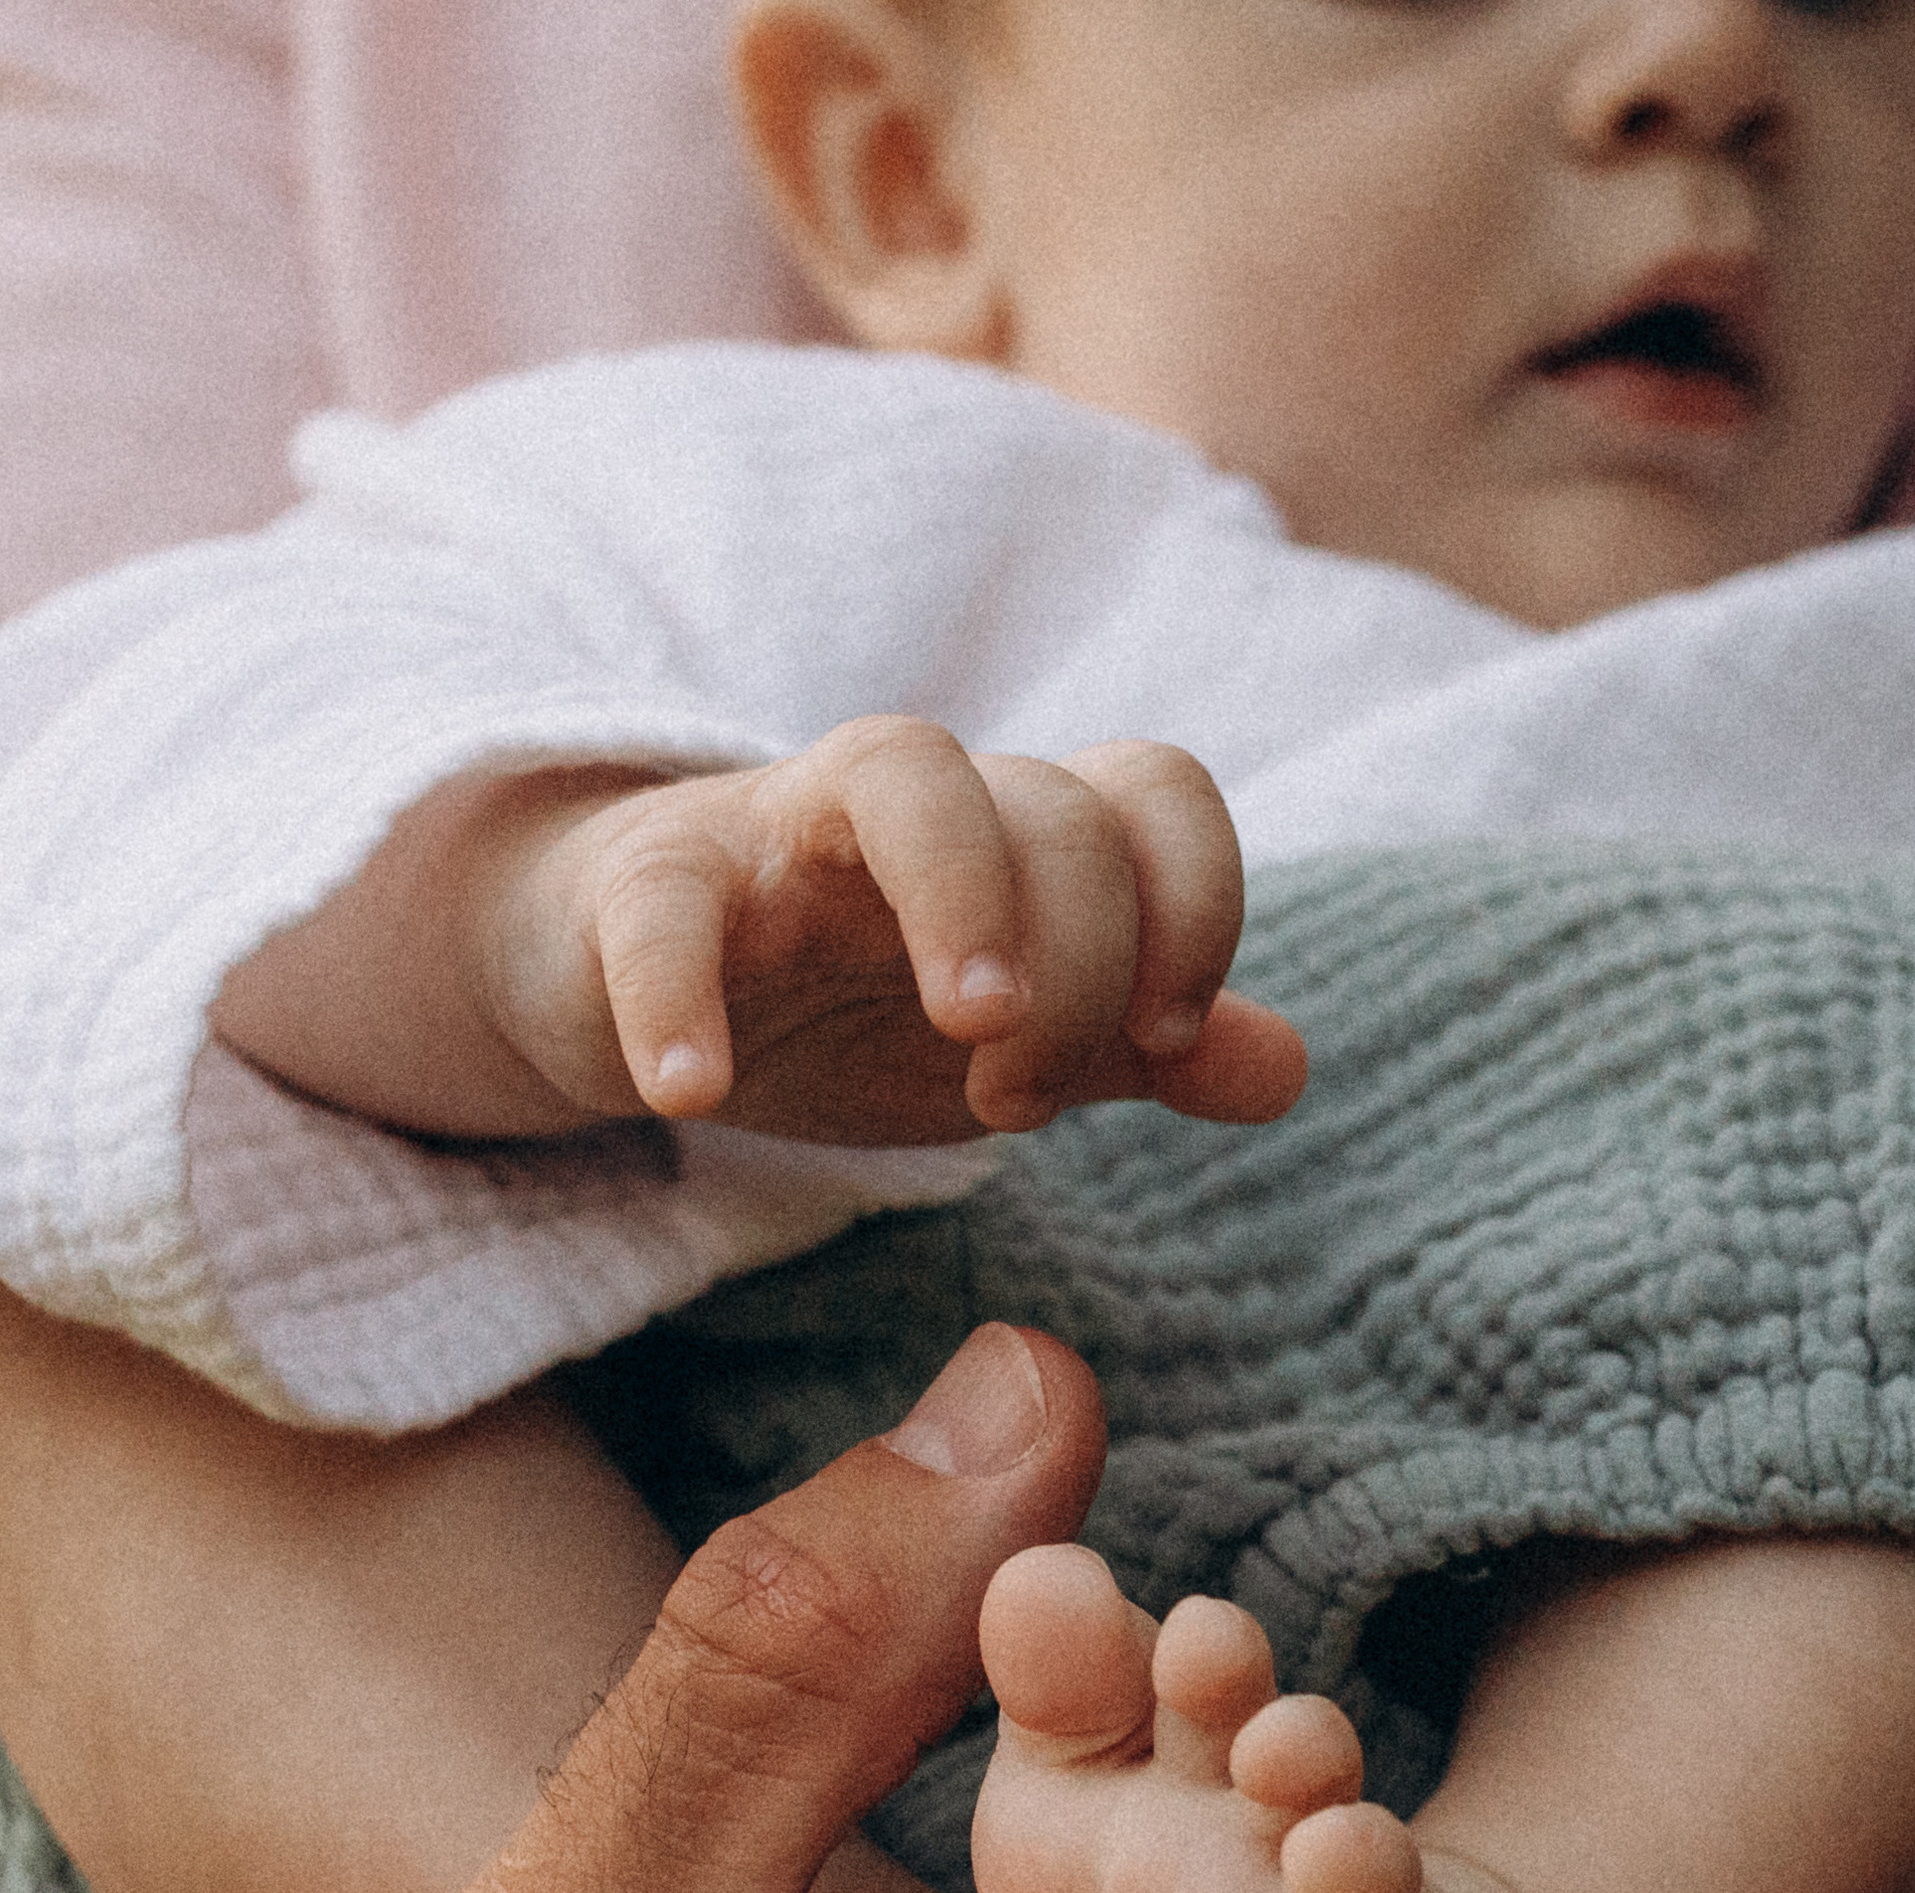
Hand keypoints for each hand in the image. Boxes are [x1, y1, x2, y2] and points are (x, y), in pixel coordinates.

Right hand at [485, 718, 1307, 1141]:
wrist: (630, 981)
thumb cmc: (844, 1000)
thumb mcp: (1014, 1039)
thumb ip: (1144, 1048)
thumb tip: (1285, 1067)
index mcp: (1019, 831)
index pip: (1156, 791)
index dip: (1196, 905)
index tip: (1165, 1043)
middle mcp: (919, 804)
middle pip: (1048, 805)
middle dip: (1077, 964)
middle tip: (1021, 1099)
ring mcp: (781, 826)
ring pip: (899, 770)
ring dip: (960, 893)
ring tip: (969, 1029)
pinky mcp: (646, 881)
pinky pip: (667, 903)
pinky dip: (680, 992)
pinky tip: (693, 1097)